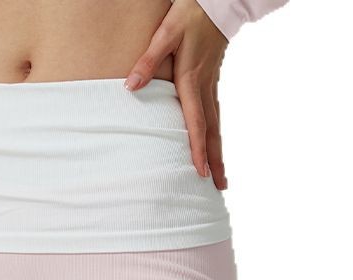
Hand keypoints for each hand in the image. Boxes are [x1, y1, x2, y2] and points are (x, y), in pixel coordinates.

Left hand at [126, 0, 230, 188]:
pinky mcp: (212, 84)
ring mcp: (211, 87)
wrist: (217, 2)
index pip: (196, 123)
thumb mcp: (166, 33)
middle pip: (212, 132)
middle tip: (218, 188)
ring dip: (219, 153)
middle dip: (215, 161)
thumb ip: (148, 61)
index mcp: (191, 81)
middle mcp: (204, 89)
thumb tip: (131, 86)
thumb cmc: (190, 15)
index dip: (198, 149)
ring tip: (221, 178)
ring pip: (217, 127)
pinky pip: (216, 117)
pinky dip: (217, 137)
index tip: (200, 172)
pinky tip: (215, 148)